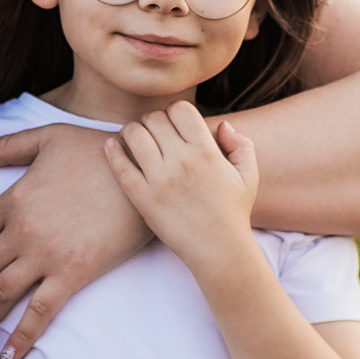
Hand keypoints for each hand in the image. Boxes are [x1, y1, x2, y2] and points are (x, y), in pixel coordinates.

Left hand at [0, 124, 149, 358]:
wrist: (146, 171)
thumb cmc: (98, 150)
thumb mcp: (48, 138)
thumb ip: (5, 146)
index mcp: (14, 198)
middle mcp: (22, 230)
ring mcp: (46, 255)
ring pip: (0, 294)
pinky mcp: (73, 274)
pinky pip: (39, 312)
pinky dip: (21, 337)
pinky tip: (8, 357)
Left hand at [102, 104, 258, 268]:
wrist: (219, 249)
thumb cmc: (233, 211)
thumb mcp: (248, 174)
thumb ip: (240, 144)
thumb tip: (222, 125)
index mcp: (206, 151)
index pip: (180, 109)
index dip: (175, 111)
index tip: (173, 123)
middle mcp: (182, 161)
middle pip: (154, 118)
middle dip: (152, 120)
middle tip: (152, 131)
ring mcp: (160, 180)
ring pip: (134, 135)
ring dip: (131, 131)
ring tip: (134, 138)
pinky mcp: (144, 199)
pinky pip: (121, 168)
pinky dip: (112, 152)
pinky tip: (111, 145)